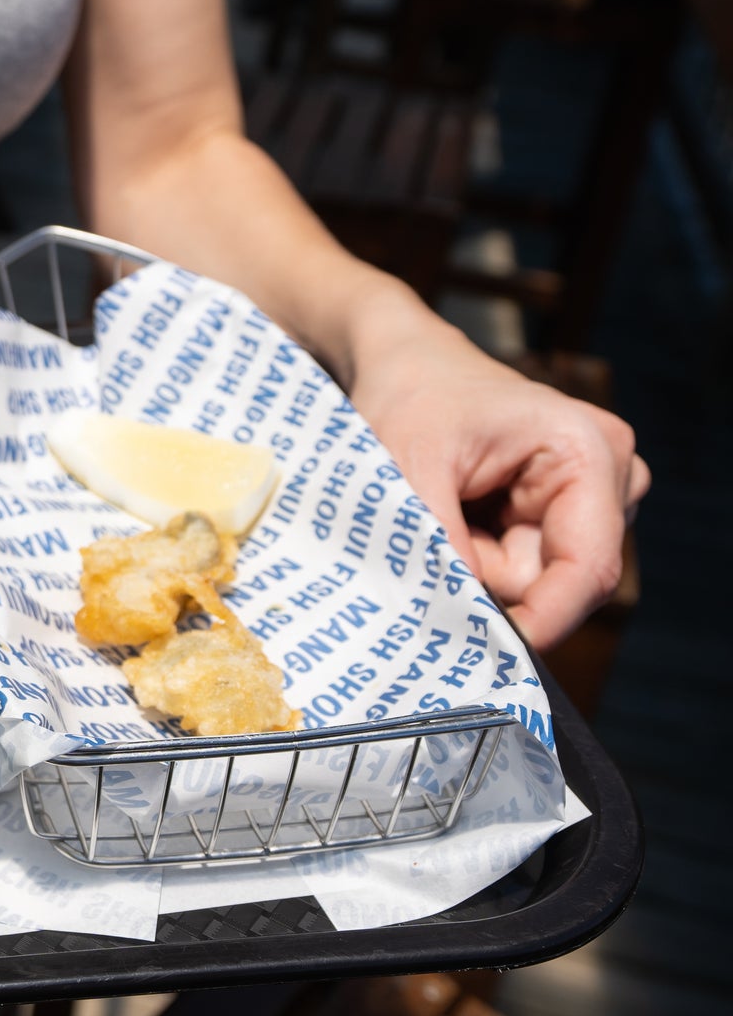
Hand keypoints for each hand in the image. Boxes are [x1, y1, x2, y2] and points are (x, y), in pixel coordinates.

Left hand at [349, 327, 647, 649]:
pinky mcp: (564, 510)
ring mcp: (593, 494)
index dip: (543, 620)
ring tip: (448, 504)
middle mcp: (610, 474)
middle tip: (437, 526)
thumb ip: (440, 543)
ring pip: (532, 576)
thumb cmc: (410, 399)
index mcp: (588, 451)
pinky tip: (462, 509)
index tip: (492, 650)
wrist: (405, 365)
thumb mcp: (409, 467)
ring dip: (479, 561)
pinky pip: (520, 564)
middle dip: (489, 572)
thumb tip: (459, 617)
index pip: (587, 568)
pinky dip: (479, 552)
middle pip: (556, 579)